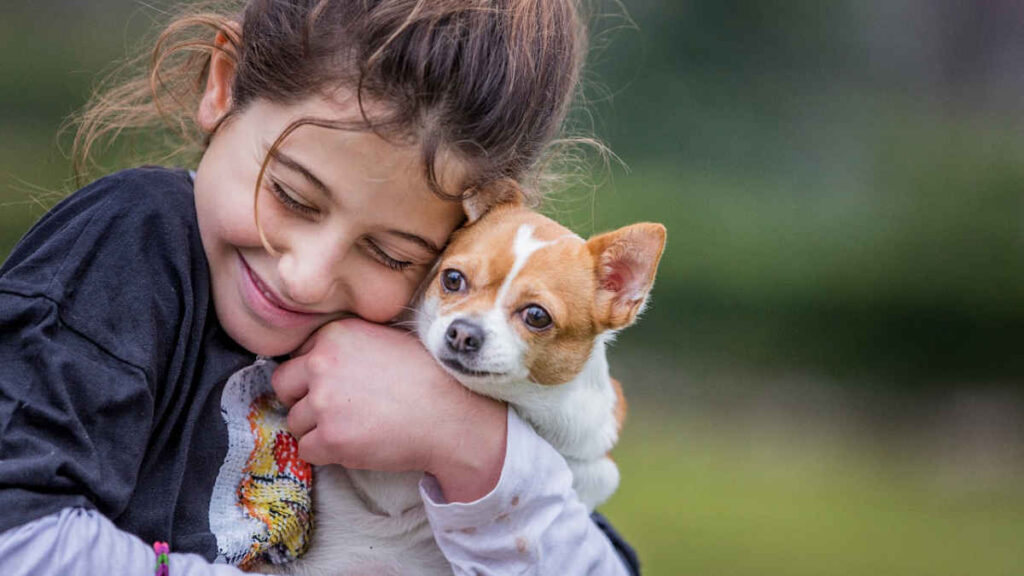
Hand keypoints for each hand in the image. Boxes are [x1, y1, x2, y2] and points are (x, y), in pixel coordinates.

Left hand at [271, 317, 507, 501]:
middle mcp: (322, 364)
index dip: (315, 374)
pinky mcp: (330, 438)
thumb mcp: (384, 340)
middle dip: (302, 399)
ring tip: (352, 428)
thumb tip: (318, 361)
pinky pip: (305, 450)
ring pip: (294, 421)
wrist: (450, 414)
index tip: (336, 386)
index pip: (299, 356)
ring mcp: (324, 402)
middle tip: (331, 410)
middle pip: (284, 385)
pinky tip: (353, 445)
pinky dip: (325, 453)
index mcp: (335, 335)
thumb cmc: (427, 377)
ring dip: (315, 429)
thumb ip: (347, 346)